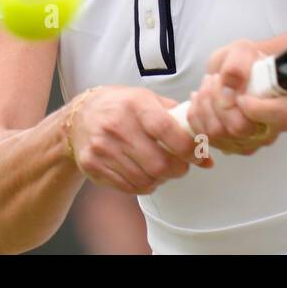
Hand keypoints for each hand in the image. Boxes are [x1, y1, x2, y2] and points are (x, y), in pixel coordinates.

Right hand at [68, 85, 211, 194]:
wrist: (79, 117)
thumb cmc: (122, 107)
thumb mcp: (147, 100)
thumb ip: (178, 120)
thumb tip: (207, 151)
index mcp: (135, 104)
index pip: (167, 129)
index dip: (188, 148)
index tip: (198, 156)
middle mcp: (117, 126)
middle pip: (159, 163)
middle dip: (177, 170)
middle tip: (180, 167)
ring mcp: (103, 148)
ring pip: (146, 179)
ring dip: (161, 179)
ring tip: (161, 169)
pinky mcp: (94, 165)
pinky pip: (130, 187)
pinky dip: (144, 186)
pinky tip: (144, 174)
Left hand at [186, 39, 286, 155]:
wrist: (235, 75)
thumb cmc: (246, 63)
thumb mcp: (243, 51)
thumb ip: (238, 63)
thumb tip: (230, 83)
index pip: (281, 115)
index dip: (256, 107)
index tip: (241, 94)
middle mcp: (273, 129)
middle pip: (240, 128)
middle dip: (219, 100)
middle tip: (215, 79)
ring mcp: (252, 142)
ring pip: (219, 134)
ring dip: (204, 105)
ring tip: (206, 84)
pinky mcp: (231, 147)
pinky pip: (205, 137)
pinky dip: (196, 116)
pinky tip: (200, 99)